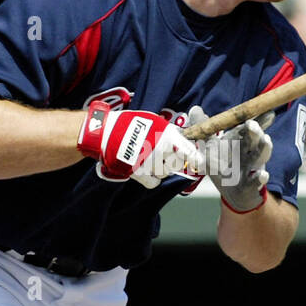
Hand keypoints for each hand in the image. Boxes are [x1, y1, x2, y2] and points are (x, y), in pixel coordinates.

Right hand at [78, 100, 205, 187]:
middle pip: (177, 165)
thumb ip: (172, 134)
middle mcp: (160, 149)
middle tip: (162, 155)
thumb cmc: (131, 124)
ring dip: (160, 170)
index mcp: (167, 135)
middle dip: (172, 162)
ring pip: (165, 174)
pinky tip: (145, 169)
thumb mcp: (155, 122)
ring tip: (148, 158)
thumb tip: (188, 143)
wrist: (107, 132)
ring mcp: (149, 162)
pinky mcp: (138, 173)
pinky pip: (154, 183)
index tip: (199, 163)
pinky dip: (151, 179)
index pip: (190, 152)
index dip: (197, 159)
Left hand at [185, 105, 272, 213]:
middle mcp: (248, 153)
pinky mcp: (250, 186)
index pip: (248, 128)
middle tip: (252, 124)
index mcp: (240, 142)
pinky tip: (263, 175)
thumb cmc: (223, 168)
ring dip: (263, 149)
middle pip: (254, 139)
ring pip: (259, 157)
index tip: (262, 110)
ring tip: (267, 140)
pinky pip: (256, 182)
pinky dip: (260, 178)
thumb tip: (195, 108)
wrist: (234, 195)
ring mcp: (251, 169)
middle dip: (255, 132)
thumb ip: (204, 129)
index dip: (255, 118)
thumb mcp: (210, 148)